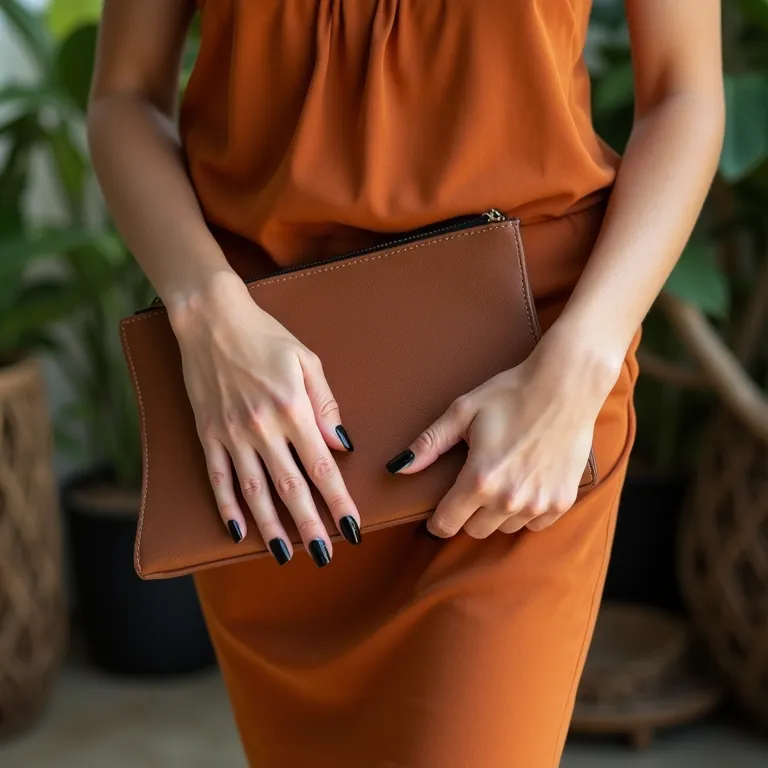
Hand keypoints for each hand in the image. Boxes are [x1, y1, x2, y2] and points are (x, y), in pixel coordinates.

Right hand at [169, 271, 360, 566]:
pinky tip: (238, 531)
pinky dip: (227, 508)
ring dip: (271, 527)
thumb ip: (326, 405)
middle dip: (310, 526)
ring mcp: (232, 434)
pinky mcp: (208, 434)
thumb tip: (342, 446)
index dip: (339, 503)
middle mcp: (263, 428)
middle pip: (291, 488)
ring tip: (285, 554)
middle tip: (324, 556)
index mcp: (293, 409)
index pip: (323, 468)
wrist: (211, 319)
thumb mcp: (307, 361)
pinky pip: (219, 479)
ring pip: (254, 492)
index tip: (353, 530)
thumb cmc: (266, 336)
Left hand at [386, 327, 620, 538]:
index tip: (437, 513)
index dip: (437, 521)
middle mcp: (509, 499)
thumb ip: (430, 443)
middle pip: (475, 530)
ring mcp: (538, 503)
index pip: (446, 524)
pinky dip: (526, 511)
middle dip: (468, 513)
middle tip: (473, 486)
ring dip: (497, 513)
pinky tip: (526, 483)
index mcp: (479, 479)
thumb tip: (399, 468)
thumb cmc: (511, 393)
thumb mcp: (463, 412)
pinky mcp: (562, 501)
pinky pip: (535, 524)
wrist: (566, 385)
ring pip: (504, 528)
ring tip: (502, 480)